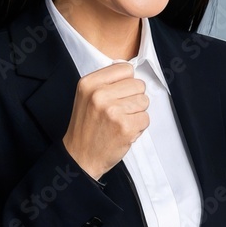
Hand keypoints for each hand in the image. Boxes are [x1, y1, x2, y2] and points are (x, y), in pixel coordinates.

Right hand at [62, 62, 148, 180]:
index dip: (126, 83)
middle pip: (138, 84)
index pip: (125, 69)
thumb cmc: (86, 127)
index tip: (118, 95)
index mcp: (89, 83)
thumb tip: (130, 71)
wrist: (80, 157)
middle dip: (133, 98)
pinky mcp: (125, 127)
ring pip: (144, 101)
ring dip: (136, 113)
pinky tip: (123, 132)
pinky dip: (138, 127)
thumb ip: (106, 82)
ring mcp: (113, 111)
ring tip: (120, 122)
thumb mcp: (86, 96)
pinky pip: (146, 118)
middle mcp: (99, 94)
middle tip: (118, 112)